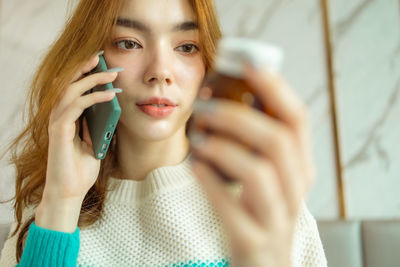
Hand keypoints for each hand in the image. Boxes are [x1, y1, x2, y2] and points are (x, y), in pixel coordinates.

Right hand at [44, 53, 121, 201]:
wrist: (70, 192)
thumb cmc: (81, 170)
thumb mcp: (94, 143)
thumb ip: (97, 126)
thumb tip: (110, 108)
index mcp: (67, 118)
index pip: (74, 90)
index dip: (86, 75)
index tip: (103, 65)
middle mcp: (59, 116)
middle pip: (69, 84)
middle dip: (86, 69)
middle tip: (103, 58)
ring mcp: (58, 122)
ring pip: (71, 90)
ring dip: (92, 79)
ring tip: (111, 74)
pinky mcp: (60, 130)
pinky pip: (77, 106)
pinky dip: (94, 98)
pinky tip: (110, 95)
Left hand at [189, 64, 315, 266]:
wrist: (264, 265)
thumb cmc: (259, 211)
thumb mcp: (269, 176)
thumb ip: (258, 144)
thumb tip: (230, 98)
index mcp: (300, 167)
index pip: (297, 119)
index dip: (274, 88)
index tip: (247, 65)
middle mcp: (296, 190)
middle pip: (278, 141)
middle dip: (237, 116)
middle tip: (205, 105)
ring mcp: (277, 219)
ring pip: (259, 172)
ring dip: (223, 147)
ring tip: (198, 136)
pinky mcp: (254, 241)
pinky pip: (233, 208)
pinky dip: (211, 182)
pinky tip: (194, 165)